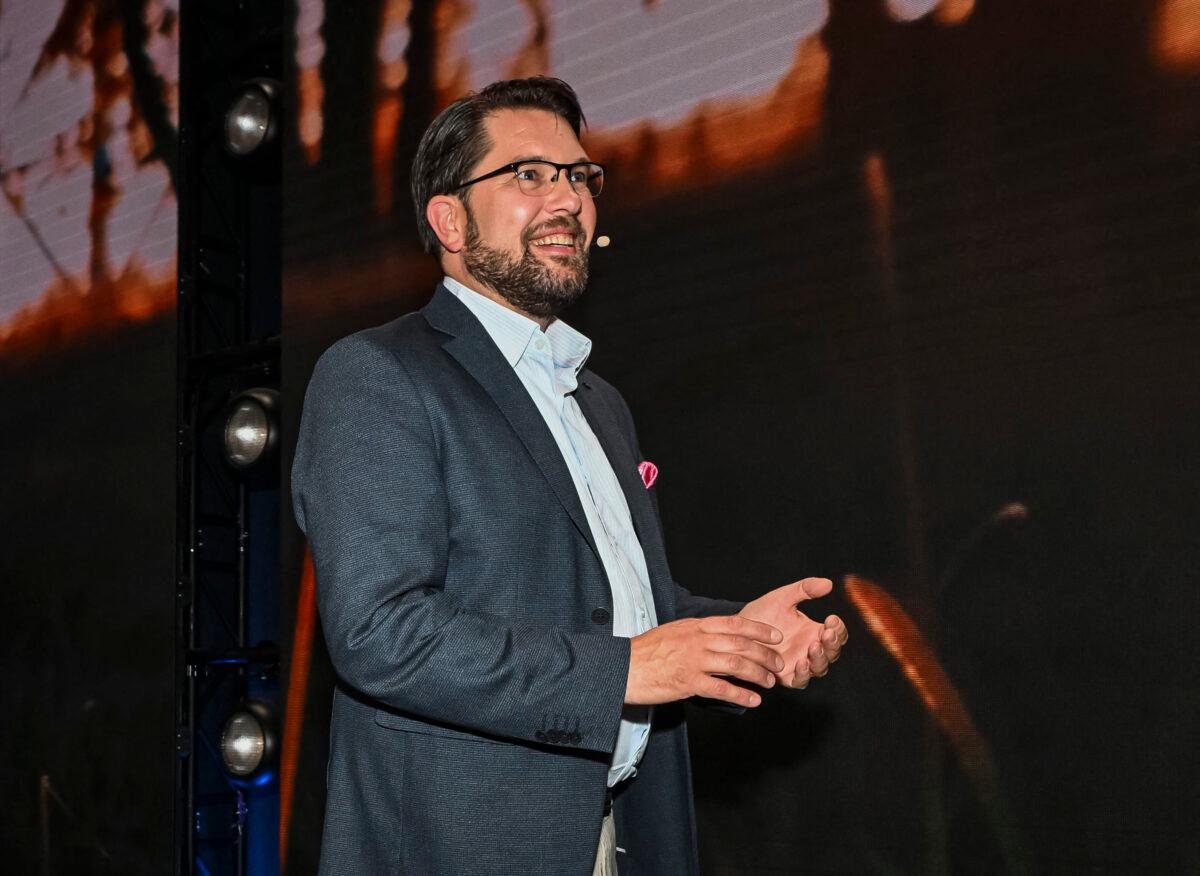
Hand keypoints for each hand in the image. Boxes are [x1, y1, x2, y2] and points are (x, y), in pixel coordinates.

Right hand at [625, 615, 785, 707]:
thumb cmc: (645, 652)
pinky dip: (741, 694)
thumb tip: (717, 638)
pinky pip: (722, 688)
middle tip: (778, 663)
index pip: (734, 623)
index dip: (759, 629)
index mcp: (695, 626)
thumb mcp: (673, 632)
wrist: (623, 668)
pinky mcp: (688, 682)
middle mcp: (697, 640)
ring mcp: (694, 661)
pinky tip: (753, 700)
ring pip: (736, 664)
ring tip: (769, 682)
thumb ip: (696, 634)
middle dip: (765, 654)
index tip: (775, 636)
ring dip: (758, 674)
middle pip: (741, 644)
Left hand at [739, 577, 847, 688]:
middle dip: (833, 643)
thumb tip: (828, 583)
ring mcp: (799, 663)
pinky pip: (800, 680)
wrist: (736, 629)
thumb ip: (805, 589)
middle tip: (827, 633)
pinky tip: (801, 662)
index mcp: (813, 631)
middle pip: (832, 652)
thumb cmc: (761, 614)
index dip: (838, 628)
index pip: (836, 633)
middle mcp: (809, 648)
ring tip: (814, 646)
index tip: (831, 618)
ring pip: (820, 667)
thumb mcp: (782, 598)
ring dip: (820, 657)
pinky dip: (804, 674)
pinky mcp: (785, 675)